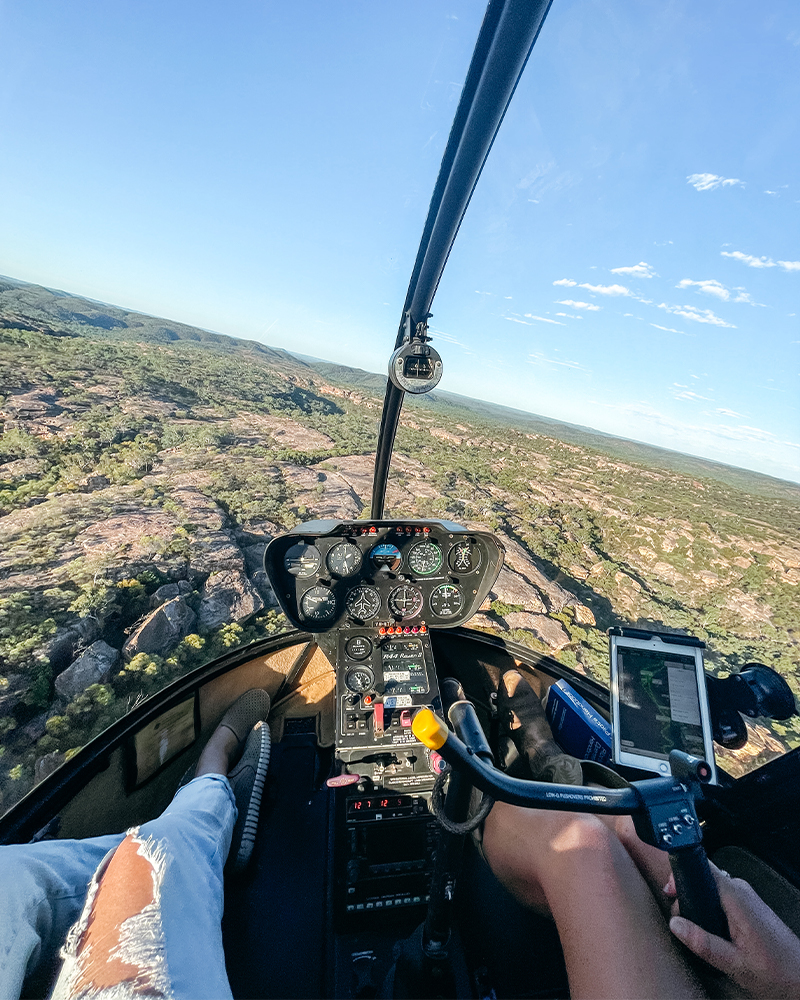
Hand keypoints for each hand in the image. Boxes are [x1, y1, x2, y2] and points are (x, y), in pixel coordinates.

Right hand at [665, 862, 799, 998]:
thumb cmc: (776, 972)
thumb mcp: (735, 963)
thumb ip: (704, 943)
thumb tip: (676, 924)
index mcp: (736, 897)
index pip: (702, 868)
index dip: (681, 876)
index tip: (669, 892)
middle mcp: (741, 890)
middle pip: (703, 879)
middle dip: (686, 896)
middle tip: (680, 921)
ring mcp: (746, 896)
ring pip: (711, 888)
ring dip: (697, 904)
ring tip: (694, 928)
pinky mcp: (748, 905)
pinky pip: (720, 896)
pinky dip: (709, 908)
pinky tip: (709, 929)